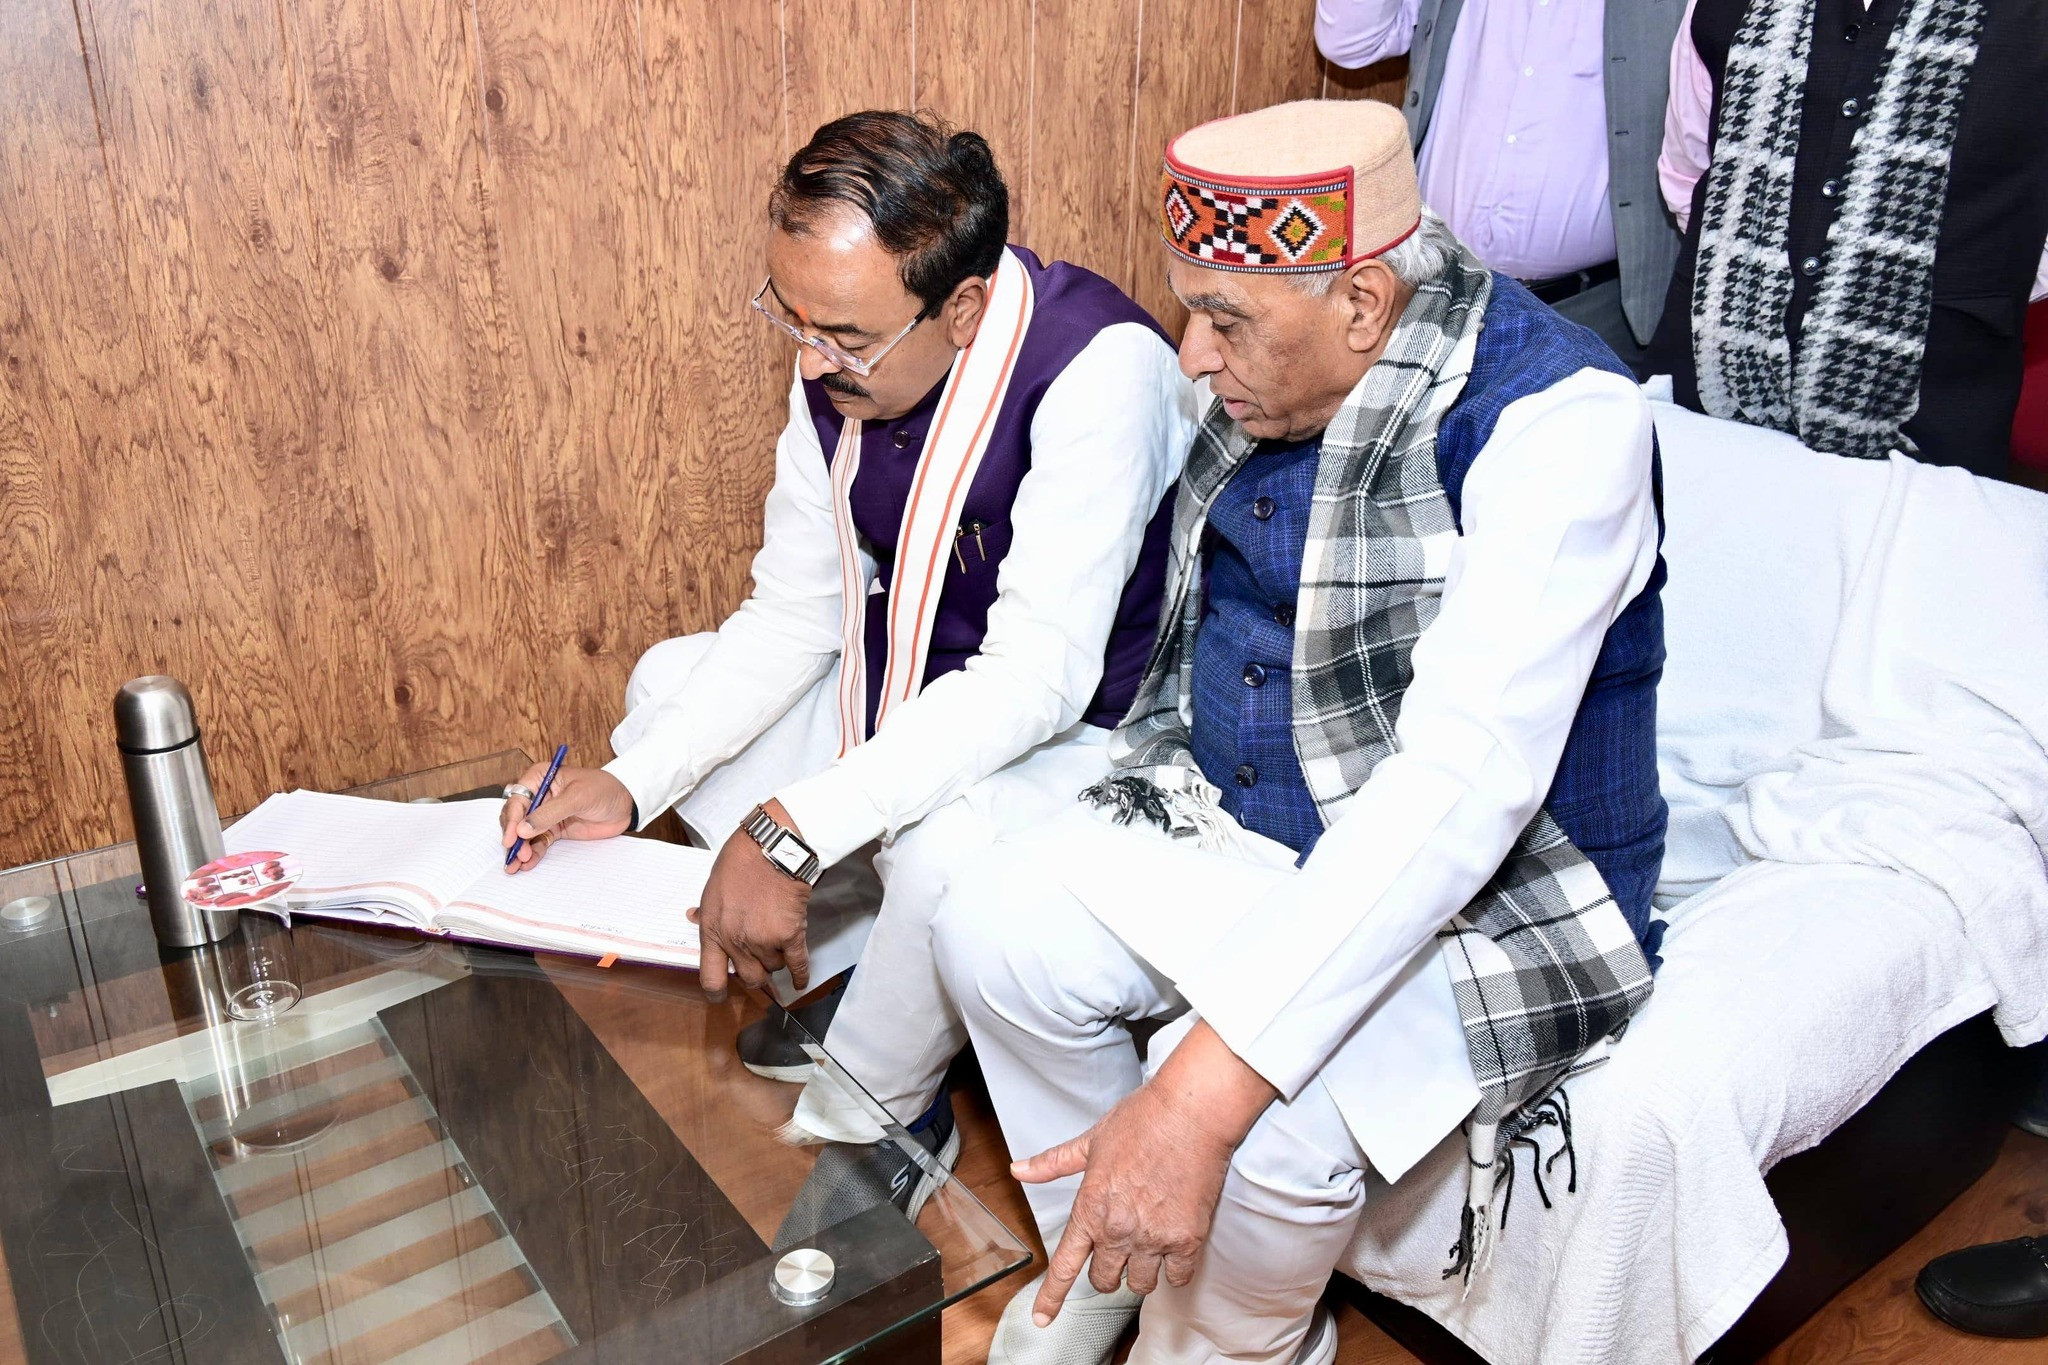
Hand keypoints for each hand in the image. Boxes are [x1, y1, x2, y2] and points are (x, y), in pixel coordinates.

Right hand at [499, 764, 635, 872]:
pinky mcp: (554, 829)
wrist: (625, 804)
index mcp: (540, 778)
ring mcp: (545, 814)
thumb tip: (522, 829)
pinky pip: (539, 842)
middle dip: (514, 837)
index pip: (517, 799)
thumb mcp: (577, 798)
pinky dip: (533, 853)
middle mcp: (538, 795)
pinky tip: (528, 864)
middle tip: (518, 854)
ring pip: (525, 834)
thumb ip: (549, 813)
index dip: (511, 819)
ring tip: (517, 865)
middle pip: (516, 818)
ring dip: (520, 849)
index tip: (512, 837)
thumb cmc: (604, 790)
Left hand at [689, 799, 813, 999]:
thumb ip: (706, 912)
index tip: (720, 996)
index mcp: (712, 932)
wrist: (771, 849)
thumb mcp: (710, 889)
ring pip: (773, 967)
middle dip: (756, 972)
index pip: (711, 978)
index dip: (717, 993)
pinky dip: (800, 975)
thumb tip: (693, 917)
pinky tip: (800, 982)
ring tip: (777, 937)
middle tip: (759, 960)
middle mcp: (736, 943)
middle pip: (749, 978)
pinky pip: (797, 964)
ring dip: (776, 958)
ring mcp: (763, 942)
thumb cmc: (739, 863)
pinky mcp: (790, 936)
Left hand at [1013, 1022, 1277, 1322]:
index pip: (1064, 1265)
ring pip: (1139, 1285)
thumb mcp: (1090, 1141)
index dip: (1051, 1297)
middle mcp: (1118, 1230)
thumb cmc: (1143, 1120)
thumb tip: (1019, 1170)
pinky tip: (1174, 1248)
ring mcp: (1153, 1238)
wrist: (1191, 1113)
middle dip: (1107, 1270)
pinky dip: (1175, 1269)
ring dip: (1140, 1272)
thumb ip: (1053, 1164)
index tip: (1043, 1319)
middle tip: (1119, 1247)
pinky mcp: (1187, 1240)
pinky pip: (1177, 1278)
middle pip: (1102, 1281)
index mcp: (1090, 1208)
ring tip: (1148, 1244)